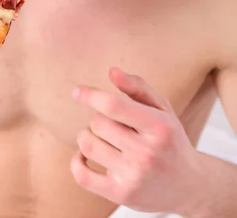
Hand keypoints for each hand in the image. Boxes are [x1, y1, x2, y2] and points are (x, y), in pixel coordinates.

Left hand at [70, 67, 201, 213]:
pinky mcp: (122, 195)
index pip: (114, 106)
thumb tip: (112, 72)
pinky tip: (85, 155)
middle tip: (113, 124)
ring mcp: (134, 176)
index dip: (91, 95)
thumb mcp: (162, 108)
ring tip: (102, 137)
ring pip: (88, 144)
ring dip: (88, 135)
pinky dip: (76, 161)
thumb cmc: (170, 139)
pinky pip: (82, 175)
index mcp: (159, 126)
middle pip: (98, 123)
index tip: (77, 91)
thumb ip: (137, 86)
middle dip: (99, 118)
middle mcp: (147, 153)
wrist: (190, 186)